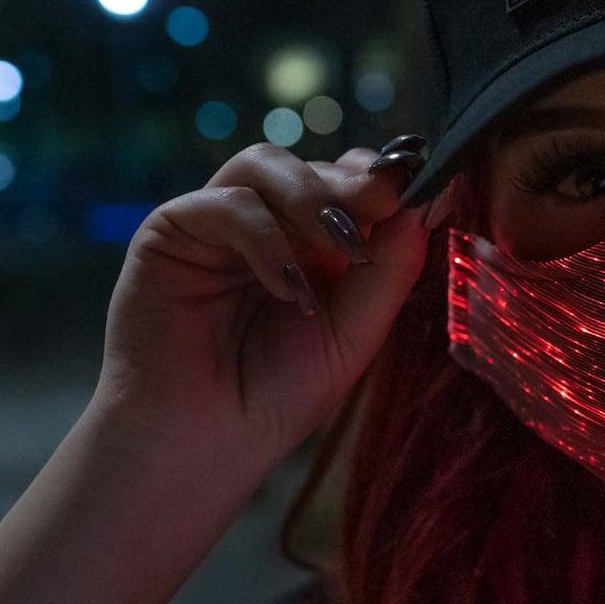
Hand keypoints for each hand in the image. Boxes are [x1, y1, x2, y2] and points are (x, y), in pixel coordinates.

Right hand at [92, 142, 450, 469]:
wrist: (207, 440)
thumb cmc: (279, 393)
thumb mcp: (357, 330)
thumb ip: (392, 266)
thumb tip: (431, 199)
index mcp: (318, 241)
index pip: (354, 180)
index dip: (385, 179)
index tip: (420, 188)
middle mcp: (270, 221)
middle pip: (315, 164)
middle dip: (355, 185)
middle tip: (384, 206)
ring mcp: (220, 221)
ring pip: (268, 163)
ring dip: (312, 198)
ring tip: (338, 248)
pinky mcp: (173, 230)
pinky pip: (226, 203)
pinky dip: (264, 237)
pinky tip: (285, 285)